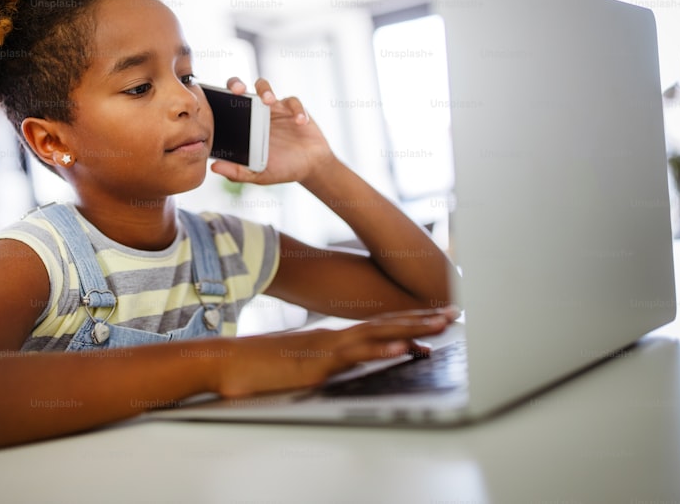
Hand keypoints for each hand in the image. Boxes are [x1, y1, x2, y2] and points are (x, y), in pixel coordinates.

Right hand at [198, 309, 450, 397]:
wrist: (224, 363)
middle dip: (422, 319)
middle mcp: (333, 338)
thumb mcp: (298, 362)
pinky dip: (379, 352)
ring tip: (441, 325)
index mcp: (331, 338)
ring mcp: (326, 348)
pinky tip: (402, 350)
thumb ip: (321, 361)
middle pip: (385, 324)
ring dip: (411, 329)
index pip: (377, 326)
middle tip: (454, 313)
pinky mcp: (317, 363)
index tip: (435, 316)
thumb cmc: (256, 366)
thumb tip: (335, 364)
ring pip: (377, 335)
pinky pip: (353, 357)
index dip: (408, 320)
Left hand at [210, 77, 333, 185]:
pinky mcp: (293, 108)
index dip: (219, 100)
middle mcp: (255, 113)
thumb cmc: (281, 168)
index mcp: (243, 126)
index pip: (226, 107)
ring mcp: (274, 108)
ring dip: (265, 91)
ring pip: (265, 88)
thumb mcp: (258, 174)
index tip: (215, 101)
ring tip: (268, 101)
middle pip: (241, 89)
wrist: (309, 167)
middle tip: (238, 91)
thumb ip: (237, 172)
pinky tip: (300, 122)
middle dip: (236, 85)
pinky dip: (297, 110)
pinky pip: (293, 102)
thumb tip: (214, 168)